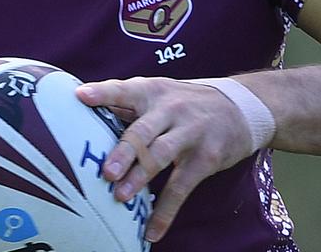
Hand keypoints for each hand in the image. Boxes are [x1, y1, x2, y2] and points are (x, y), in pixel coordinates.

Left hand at [75, 77, 255, 242]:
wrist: (240, 108)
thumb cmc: (185, 103)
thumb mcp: (159, 93)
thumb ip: (127, 103)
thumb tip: (81, 108)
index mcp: (152, 92)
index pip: (125, 89)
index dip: (103, 92)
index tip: (80, 96)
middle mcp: (171, 110)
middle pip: (143, 131)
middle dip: (124, 151)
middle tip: (106, 171)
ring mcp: (190, 134)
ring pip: (161, 156)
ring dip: (140, 177)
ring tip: (120, 196)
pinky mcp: (205, 158)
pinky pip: (182, 187)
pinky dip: (166, 212)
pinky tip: (152, 231)